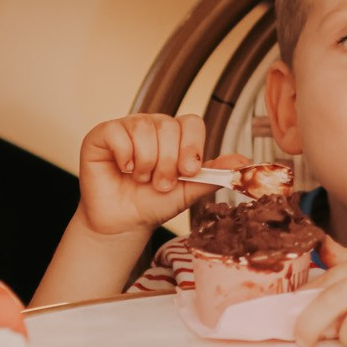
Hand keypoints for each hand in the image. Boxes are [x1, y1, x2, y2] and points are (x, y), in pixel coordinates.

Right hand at [72, 113, 238, 236]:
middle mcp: (153, 126)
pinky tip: (124, 169)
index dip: (192, 146)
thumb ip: (212, 174)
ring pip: (144, 128)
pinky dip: (125, 156)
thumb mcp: (187, 191)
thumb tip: (242, 163)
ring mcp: (127, 127)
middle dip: (167, 162)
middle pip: (168, 126)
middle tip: (160, 183)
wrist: (124, 223)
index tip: (188, 171)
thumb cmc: (153, 203)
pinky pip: (118, 132)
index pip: (191, 122)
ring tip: (142, 179)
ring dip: (146, 162)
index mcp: (175, 135)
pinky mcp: (103, 134)